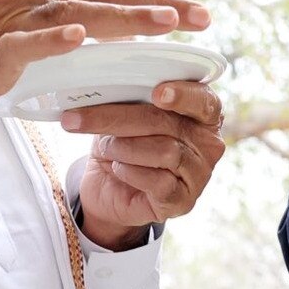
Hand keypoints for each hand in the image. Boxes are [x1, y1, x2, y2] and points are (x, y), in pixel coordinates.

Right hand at [0, 0, 210, 126]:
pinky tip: (85, 38)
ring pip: (73, 11)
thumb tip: (84, 50)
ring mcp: (1, 16)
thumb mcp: (0, 36)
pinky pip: (22, 40)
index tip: (189, 13)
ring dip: (123, 17)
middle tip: (202, 19)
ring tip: (166, 24)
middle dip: (156, 6)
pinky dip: (54, 37)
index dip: (147, 0)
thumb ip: (42, 38)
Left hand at [64, 79, 224, 249]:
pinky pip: (159, 182)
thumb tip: (103, 88)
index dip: (182, 95)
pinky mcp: (183, 200)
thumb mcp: (125, 113)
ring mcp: (199, 174)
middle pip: (167, 123)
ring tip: (106, 147)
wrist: (110, 189)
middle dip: (118, 118)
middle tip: (79, 118)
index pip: (203, 100)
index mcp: (202, 113)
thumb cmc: (123, 142)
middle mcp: (208, 143)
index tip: (157, 93)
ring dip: (124, 147)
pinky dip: (131, 172)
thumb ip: (131, 99)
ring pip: (165, 152)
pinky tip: (118, 168)